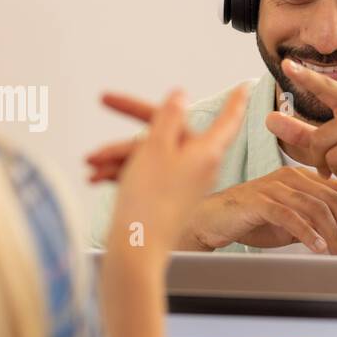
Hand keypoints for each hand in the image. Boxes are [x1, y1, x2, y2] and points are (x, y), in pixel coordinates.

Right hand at [103, 85, 246, 266]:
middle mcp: (199, 166)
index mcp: (206, 152)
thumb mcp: (156, 147)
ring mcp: (183, 183)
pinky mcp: (168, 198)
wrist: (136, 249)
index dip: (235, 100)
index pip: (227, 118)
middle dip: (133, 124)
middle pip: (169, 132)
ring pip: (152, 154)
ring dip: (119, 153)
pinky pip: (146, 173)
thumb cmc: (148, 202)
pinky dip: (122, 171)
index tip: (245, 87)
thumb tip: (181, 95)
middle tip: (105, 99)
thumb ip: (168, 117)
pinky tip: (96, 177)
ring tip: (91, 164)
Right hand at [191, 167, 336, 253]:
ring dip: (333, 233)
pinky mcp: (260, 201)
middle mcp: (291, 178)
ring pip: (316, 207)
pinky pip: (291, 216)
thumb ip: (314, 223)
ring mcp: (275, 187)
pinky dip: (308, 233)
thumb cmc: (251, 221)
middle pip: (333, 198)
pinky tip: (318, 248)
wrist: (212, 221)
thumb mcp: (291, 222)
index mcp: (302, 178)